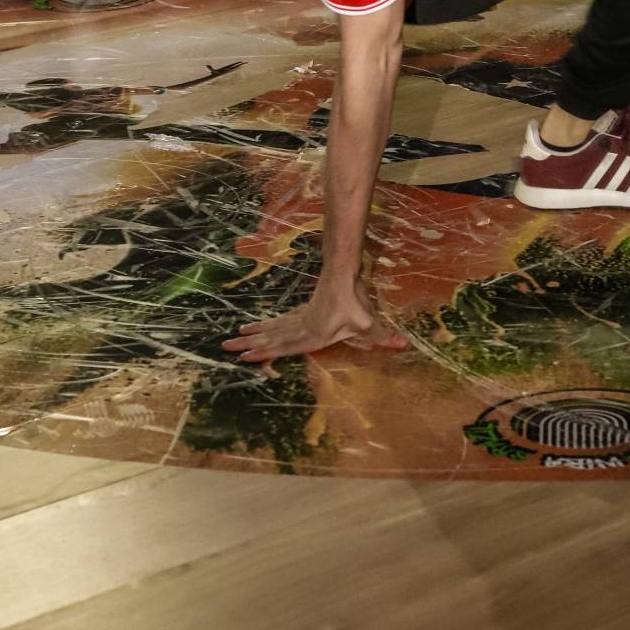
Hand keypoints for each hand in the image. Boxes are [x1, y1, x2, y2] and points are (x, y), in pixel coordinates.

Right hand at [223, 278, 406, 363]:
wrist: (342, 272)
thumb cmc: (354, 299)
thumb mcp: (367, 322)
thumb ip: (382, 336)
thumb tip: (403, 344)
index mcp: (311, 334)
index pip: (284, 346)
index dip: (264, 353)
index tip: (243, 357)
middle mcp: (300, 327)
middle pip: (271, 337)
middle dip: (249, 344)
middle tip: (225, 347)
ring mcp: (299, 317)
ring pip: (272, 328)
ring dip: (253, 333)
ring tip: (233, 336)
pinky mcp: (302, 310)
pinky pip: (279, 320)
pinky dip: (266, 325)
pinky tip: (256, 326)